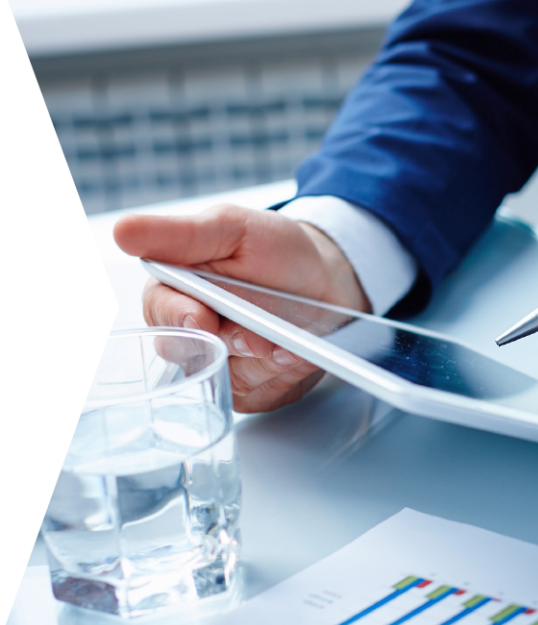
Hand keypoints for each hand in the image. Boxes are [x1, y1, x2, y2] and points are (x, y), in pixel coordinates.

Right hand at [113, 204, 371, 411]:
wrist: (328, 280)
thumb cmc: (277, 250)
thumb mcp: (232, 228)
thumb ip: (181, 234)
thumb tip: (122, 230)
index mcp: (175, 289)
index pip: (159, 311)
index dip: (179, 317)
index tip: (202, 317)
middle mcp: (190, 332)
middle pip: (190, 355)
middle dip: (235, 343)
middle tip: (265, 335)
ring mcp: (218, 365)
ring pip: (228, 379)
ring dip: (267, 360)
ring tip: (292, 339)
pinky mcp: (246, 391)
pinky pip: (257, 396)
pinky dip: (283, 376)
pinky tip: (296, 355)